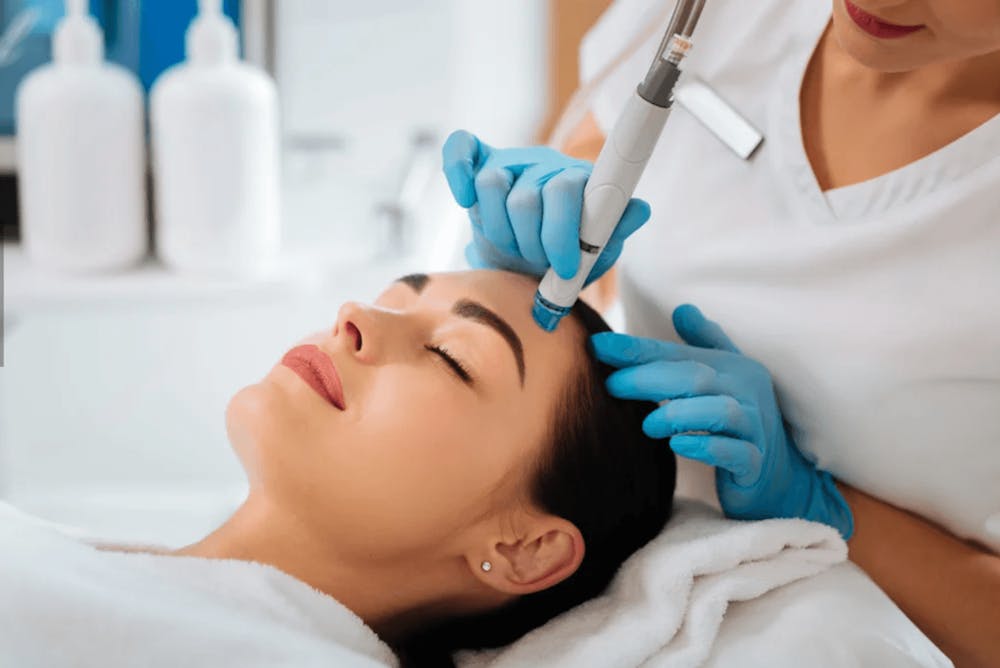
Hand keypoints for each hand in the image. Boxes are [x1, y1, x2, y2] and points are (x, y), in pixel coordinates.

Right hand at [442, 129, 649, 282]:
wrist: (529, 265)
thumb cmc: (566, 257)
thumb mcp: (597, 251)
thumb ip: (616, 228)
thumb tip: (639, 209)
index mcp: (577, 180)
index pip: (565, 190)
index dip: (561, 231)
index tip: (564, 266)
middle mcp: (543, 166)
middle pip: (526, 197)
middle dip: (530, 243)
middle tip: (538, 264)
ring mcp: (509, 164)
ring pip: (491, 184)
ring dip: (499, 229)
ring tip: (512, 250)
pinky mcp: (478, 165)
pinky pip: (461, 149)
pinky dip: (458, 171)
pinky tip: (464, 199)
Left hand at [589, 305, 853, 538]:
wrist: (776, 478)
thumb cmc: (739, 423)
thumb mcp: (723, 379)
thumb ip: (702, 344)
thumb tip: (682, 308)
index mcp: (733, 367)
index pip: (679, 354)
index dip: (638, 349)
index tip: (597, 345)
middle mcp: (746, 392)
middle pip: (695, 378)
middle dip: (648, 378)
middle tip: (610, 385)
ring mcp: (754, 428)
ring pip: (719, 412)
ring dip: (678, 414)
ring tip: (647, 424)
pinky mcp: (755, 463)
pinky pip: (734, 452)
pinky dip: (705, 447)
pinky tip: (678, 445)